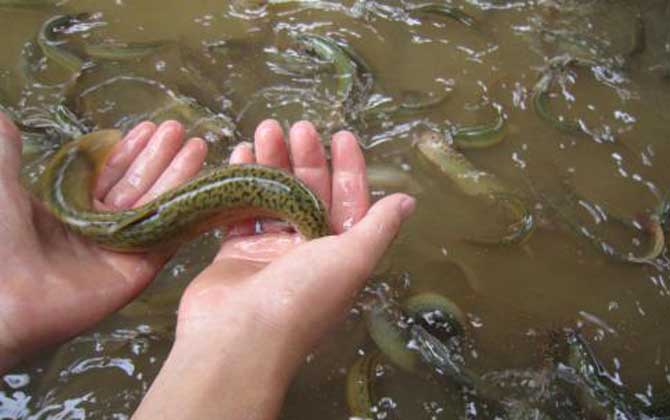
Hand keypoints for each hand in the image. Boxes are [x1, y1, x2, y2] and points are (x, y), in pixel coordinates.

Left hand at [0, 114, 207, 371]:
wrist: (4, 297)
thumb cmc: (0, 239)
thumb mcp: (0, 184)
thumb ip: (7, 151)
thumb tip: (4, 118)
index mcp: (69, 208)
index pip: (107, 174)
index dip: (128, 151)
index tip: (147, 128)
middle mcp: (98, 227)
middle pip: (137, 185)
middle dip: (158, 156)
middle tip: (177, 129)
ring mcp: (120, 248)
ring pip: (155, 205)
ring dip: (177, 174)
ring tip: (197, 145)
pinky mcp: (138, 269)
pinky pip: (167, 236)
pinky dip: (185, 212)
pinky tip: (201, 187)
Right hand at [133, 120, 414, 419]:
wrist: (235, 339)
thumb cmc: (300, 297)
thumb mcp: (351, 260)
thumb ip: (378, 228)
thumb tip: (408, 201)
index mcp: (340, 254)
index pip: (350, 202)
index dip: (349, 168)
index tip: (341, 135)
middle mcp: (307, 253)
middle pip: (309, 194)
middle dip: (306, 158)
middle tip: (296, 127)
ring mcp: (270, 253)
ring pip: (274, 197)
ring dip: (271, 163)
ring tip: (265, 129)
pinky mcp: (236, 253)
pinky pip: (241, 210)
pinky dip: (240, 184)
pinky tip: (239, 154)